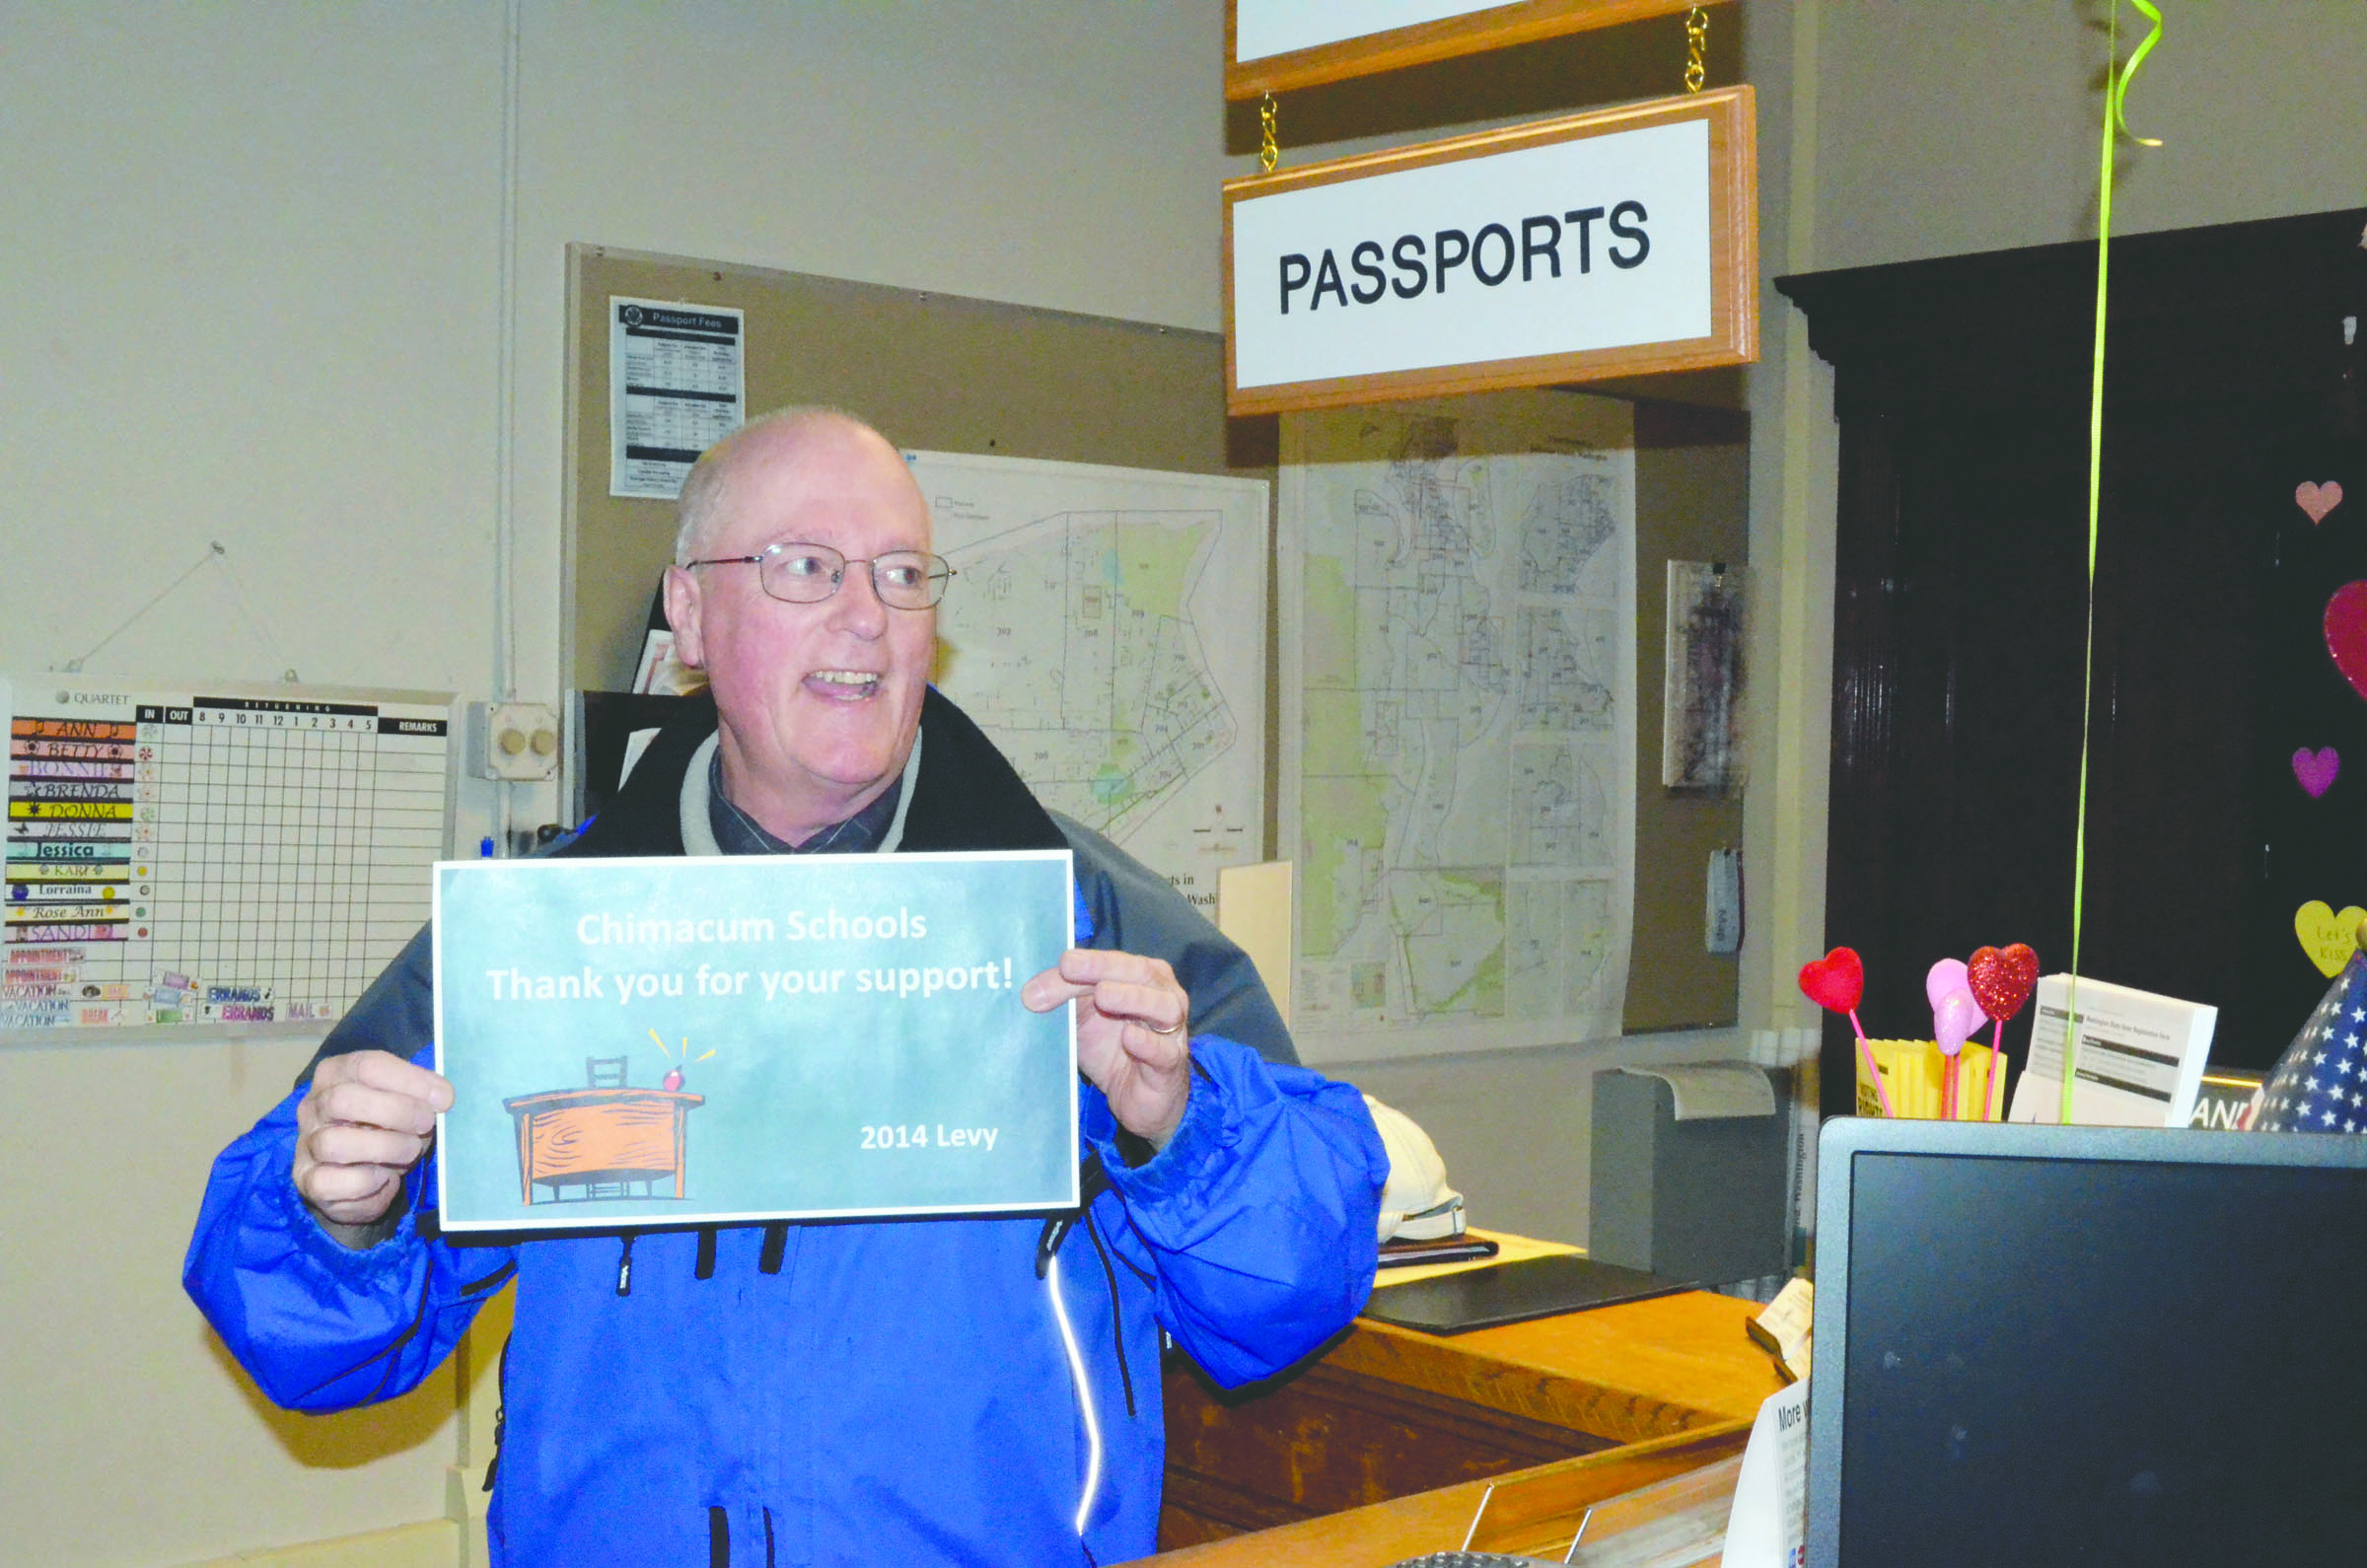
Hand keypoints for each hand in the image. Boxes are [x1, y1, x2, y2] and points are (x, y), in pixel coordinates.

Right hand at [292, 1049, 454, 1245]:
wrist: (357, 1179)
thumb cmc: (384, 1128)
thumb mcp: (403, 1102)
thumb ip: (420, 1094)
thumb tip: (442, 1098)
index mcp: (336, 1074)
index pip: (367, 1066)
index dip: (410, 1080)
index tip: (444, 1098)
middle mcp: (313, 1106)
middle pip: (343, 1099)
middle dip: (396, 1111)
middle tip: (426, 1124)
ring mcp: (306, 1145)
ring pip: (334, 1142)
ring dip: (385, 1147)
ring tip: (410, 1150)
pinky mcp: (309, 1182)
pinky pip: (332, 1182)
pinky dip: (367, 1181)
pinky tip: (384, 1177)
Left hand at [1023, 948, 1190, 1148]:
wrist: (1135, 1098)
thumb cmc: (1113, 1047)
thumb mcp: (1084, 1017)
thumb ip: (1064, 997)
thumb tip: (1030, 995)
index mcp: (1143, 976)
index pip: (1115, 961)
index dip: (1088, 961)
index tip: (1062, 963)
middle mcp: (1164, 995)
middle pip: (1140, 973)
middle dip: (1103, 968)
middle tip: (1070, 969)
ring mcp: (1172, 1030)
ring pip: (1162, 1007)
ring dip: (1131, 998)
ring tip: (1102, 995)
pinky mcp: (1171, 1065)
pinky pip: (1164, 1051)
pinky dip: (1148, 1043)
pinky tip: (1129, 1038)